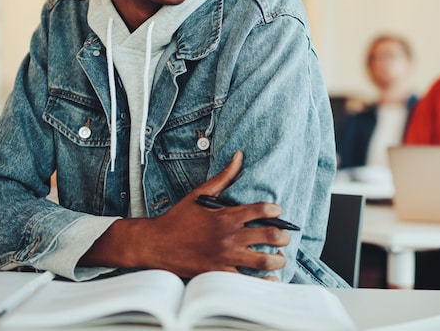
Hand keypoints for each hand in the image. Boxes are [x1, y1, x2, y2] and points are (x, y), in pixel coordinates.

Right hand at [80, 151, 290, 278]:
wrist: (156, 245)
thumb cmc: (178, 218)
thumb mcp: (199, 194)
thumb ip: (223, 177)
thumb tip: (238, 156)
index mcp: (225, 216)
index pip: (262, 210)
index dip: (275, 210)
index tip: (277, 211)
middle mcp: (229, 237)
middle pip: (270, 236)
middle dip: (283, 235)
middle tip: (284, 235)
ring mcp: (225, 258)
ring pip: (264, 261)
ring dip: (278, 259)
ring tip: (279, 256)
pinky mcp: (219, 275)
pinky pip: (248, 282)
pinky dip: (262, 281)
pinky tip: (268, 277)